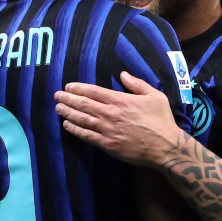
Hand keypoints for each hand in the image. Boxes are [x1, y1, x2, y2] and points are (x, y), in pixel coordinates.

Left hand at [54, 72, 179, 166]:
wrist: (165, 146)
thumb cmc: (161, 120)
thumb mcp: (154, 96)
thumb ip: (137, 84)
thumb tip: (123, 74)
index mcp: (120, 100)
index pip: (93, 91)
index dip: (78, 88)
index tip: (68, 87)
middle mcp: (110, 114)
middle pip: (83, 104)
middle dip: (68, 99)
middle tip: (56, 96)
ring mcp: (107, 130)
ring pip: (81, 119)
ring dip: (67, 113)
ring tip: (58, 108)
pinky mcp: (107, 144)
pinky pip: (86, 136)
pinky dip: (75, 129)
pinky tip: (67, 125)